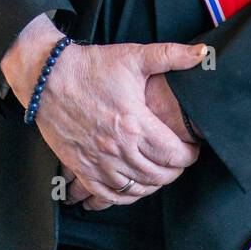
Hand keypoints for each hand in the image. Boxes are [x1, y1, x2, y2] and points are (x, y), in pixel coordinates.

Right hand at [0, 15, 205, 210]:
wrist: (47, 77)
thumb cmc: (91, 66)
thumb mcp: (134, 56)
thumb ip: (171, 56)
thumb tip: (203, 54)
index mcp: (134, 123)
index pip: (174, 154)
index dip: (189, 155)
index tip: (192, 148)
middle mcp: (117, 148)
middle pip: (158, 175)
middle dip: (175, 170)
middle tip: (179, 160)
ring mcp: (98, 161)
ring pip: (136, 188)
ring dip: (153, 184)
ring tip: (160, 171)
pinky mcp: (81, 167)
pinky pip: (109, 195)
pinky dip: (126, 196)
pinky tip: (134, 187)